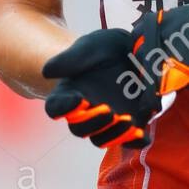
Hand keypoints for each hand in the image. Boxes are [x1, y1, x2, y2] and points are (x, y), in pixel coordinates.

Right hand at [42, 28, 152, 148]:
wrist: (131, 51)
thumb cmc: (103, 50)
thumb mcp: (90, 47)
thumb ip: (70, 58)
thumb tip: (47, 71)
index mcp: (69, 94)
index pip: (55, 108)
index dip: (63, 107)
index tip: (78, 98)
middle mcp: (85, 113)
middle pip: (80, 129)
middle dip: (92, 123)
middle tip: (108, 110)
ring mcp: (107, 121)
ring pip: (102, 139)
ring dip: (113, 134)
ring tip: (128, 121)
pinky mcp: (130, 125)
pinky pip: (129, 141)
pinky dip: (134, 141)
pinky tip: (141, 134)